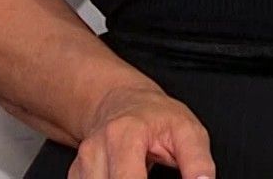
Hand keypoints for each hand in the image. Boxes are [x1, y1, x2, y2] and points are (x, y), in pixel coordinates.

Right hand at [69, 84, 216, 178]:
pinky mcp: (76, 174)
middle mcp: (95, 149)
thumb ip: (197, 163)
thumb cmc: (157, 117)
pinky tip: (125, 177)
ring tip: (143, 173)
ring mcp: (82, 163)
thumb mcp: (188, 131)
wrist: (121, 101)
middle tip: (153, 174)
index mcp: (124, 135)